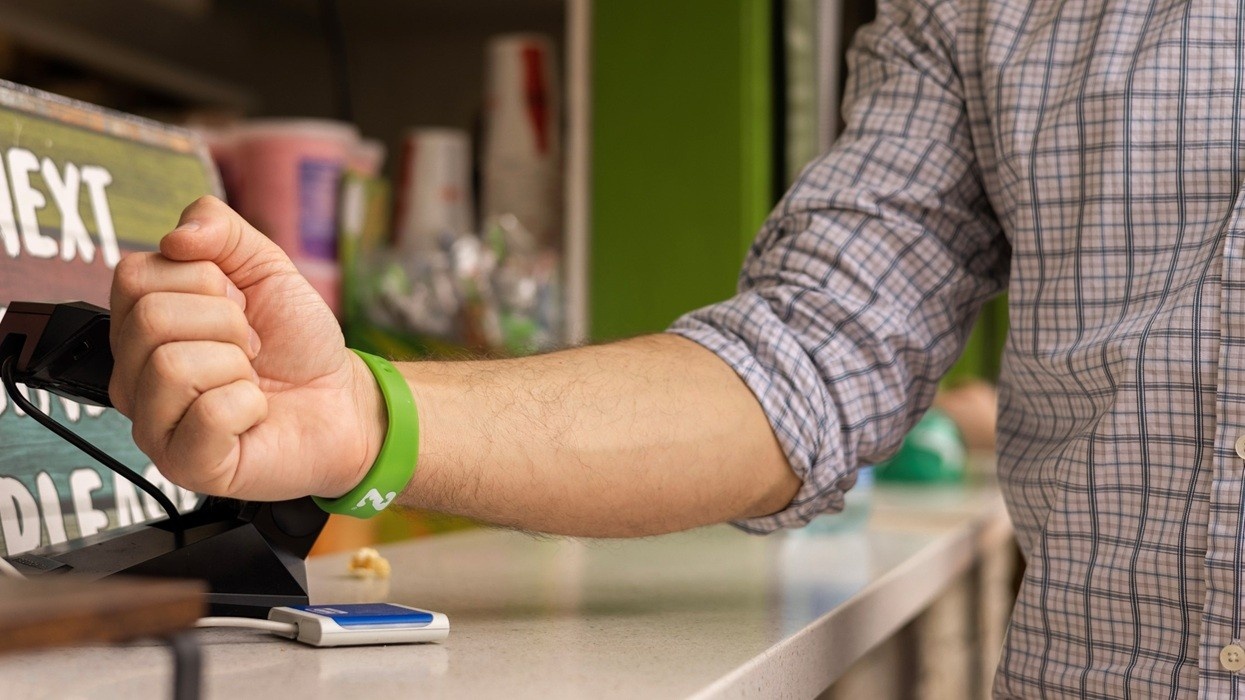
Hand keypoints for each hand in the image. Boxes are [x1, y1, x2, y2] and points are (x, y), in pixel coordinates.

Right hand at [109, 196, 382, 500]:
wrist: (344, 400)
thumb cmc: (297, 343)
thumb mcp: (264, 267)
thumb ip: (218, 230)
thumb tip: (176, 237)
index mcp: (140, 326)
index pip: (134, 276)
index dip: (204, 281)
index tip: (238, 307)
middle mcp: (134, 376)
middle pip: (151, 319)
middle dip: (227, 323)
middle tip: (250, 348)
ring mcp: (154, 424)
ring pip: (173, 365)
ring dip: (237, 366)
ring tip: (250, 380)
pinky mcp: (186, 465)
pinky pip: (210, 415)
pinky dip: (250, 406)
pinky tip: (254, 413)